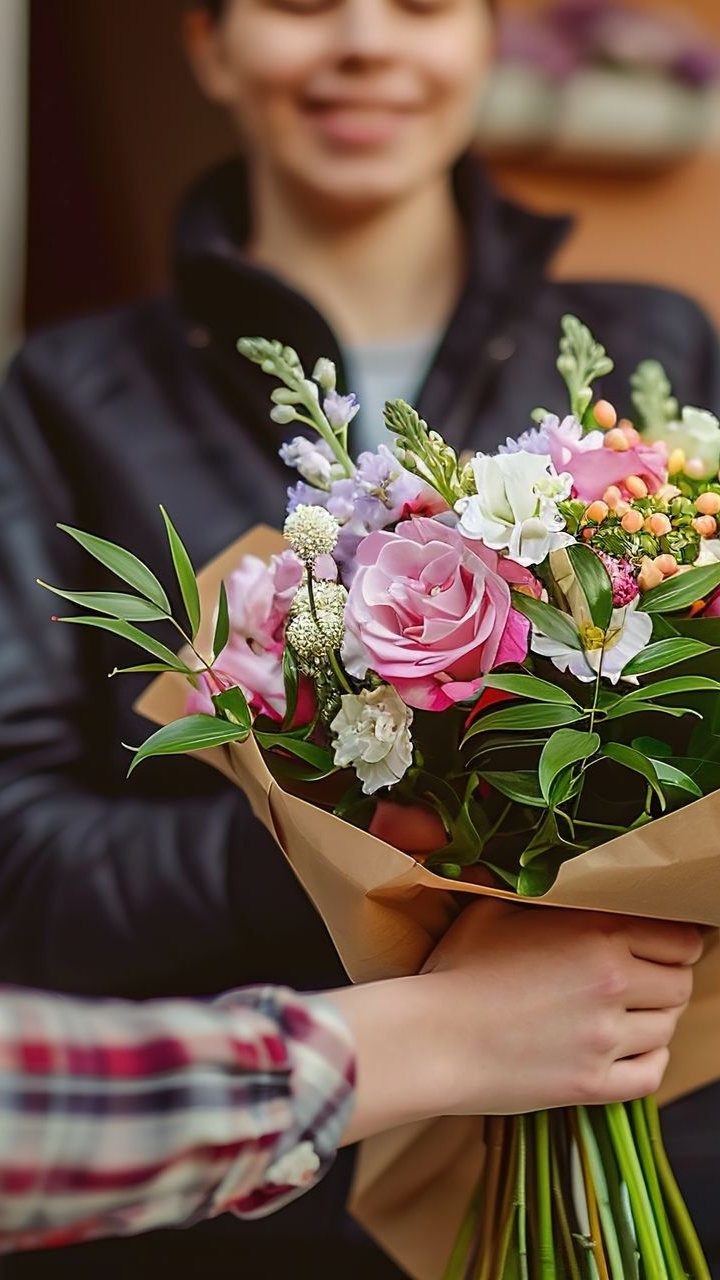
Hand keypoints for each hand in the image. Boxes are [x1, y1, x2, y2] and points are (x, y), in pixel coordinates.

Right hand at [423, 898, 702, 1114]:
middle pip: (680, 983)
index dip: (675, 942)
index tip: (659, 946)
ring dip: (653, 1020)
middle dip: (666, 979)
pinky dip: (647, 1061)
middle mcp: (612, 982)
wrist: (429, 1038)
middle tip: (639, 980)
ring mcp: (605, 1037)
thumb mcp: (495, 910)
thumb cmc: (455, 970)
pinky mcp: (593, 1084)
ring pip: (668, 1028)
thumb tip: (562, 881)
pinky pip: (652, 1073)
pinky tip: (623, 1050)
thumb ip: (544, 896)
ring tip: (621, 1014)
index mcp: (596, 932)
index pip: (680, 939)